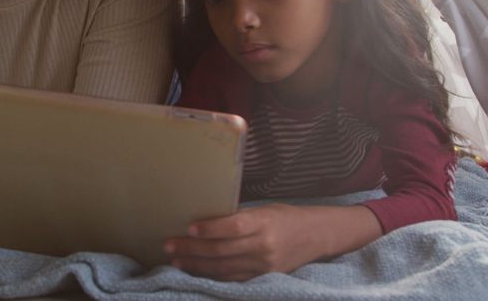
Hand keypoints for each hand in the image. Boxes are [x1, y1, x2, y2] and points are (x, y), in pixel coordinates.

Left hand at [163, 203, 380, 281]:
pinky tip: (197, 272)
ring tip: (176, 261)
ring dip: (197, 265)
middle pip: (222, 250)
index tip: (189, 228)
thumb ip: (241, 216)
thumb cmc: (287, 217)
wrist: (318, 236)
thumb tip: (207, 219)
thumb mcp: (266, 210)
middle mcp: (264, 245)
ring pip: (224, 268)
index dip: (209, 229)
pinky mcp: (264, 277)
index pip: (232, 226)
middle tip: (169, 246)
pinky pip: (233, 278)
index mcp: (264, 222)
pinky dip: (213, 276)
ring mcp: (264, 265)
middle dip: (192, 250)